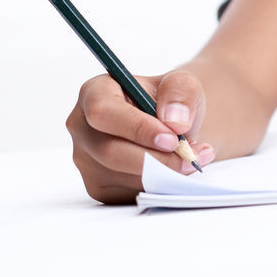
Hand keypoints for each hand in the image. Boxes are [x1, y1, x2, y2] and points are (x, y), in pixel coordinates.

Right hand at [66, 70, 214, 203]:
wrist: (171, 126)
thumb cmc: (168, 101)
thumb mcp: (181, 83)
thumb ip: (180, 92)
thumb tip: (175, 121)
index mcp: (94, 93)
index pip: (104, 112)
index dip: (137, 128)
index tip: (172, 139)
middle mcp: (82, 127)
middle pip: (110, 152)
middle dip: (156, 157)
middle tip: (190, 155)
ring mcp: (86, 160)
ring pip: (121, 176)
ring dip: (163, 172)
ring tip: (193, 157)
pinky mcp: (99, 186)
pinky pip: (128, 193)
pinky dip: (159, 185)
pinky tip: (178, 169)